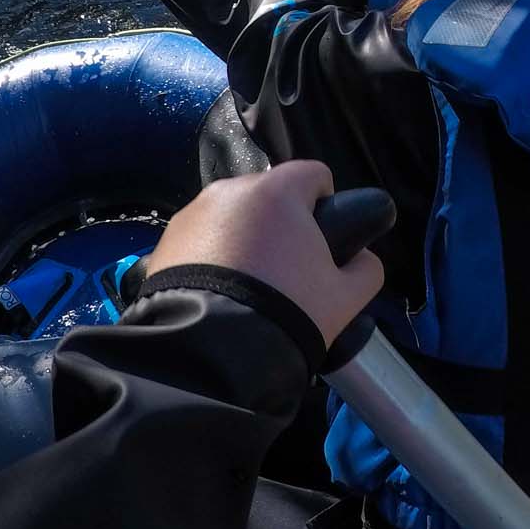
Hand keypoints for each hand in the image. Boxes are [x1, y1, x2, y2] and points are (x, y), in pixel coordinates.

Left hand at [149, 161, 382, 348]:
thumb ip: (364, 269)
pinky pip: (200, 237)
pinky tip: (217, 292)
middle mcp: (231, 191)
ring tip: (247, 285)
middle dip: (280, 222)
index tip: (323, 239)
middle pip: (268, 195)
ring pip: (231, 216)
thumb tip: (361, 259)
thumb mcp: (345, 298)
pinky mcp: (165, 241)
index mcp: (278, 192)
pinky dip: (211, 254)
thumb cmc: (287, 314)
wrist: (212, 353)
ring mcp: (192, 214)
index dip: (325, 204)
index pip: (314, 174)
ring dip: (244, 237)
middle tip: (286, 270)